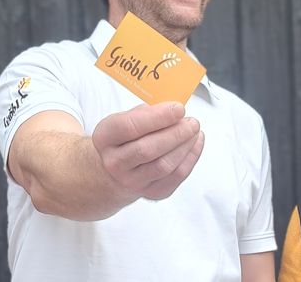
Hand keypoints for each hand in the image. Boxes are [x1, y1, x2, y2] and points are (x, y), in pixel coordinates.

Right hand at [91, 102, 205, 199]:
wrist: (113, 171)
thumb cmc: (123, 140)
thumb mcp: (123, 120)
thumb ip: (146, 113)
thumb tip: (173, 109)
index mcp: (105, 138)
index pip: (130, 127)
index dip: (158, 117)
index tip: (178, 108)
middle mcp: (115, 163)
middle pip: (148, 149)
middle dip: (176, 133)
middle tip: (192, 122)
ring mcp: (132, 181)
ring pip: (164, 165)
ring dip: (185, 146)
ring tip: (195, 130)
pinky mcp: (152, 192)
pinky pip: (176, 177)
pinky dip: (191, 157)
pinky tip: (196, 143)